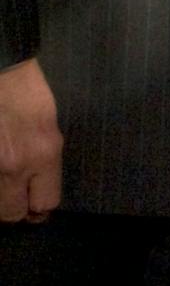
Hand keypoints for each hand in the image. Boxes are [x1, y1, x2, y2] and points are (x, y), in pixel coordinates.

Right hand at [0, 56, 61, 222]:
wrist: (0, 72)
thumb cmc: (28, 93)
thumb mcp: (49, 127)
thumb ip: (45, 160)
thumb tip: (36, 186)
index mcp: (43, 153)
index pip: (46, 202)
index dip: (41, 205)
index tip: (37, 200)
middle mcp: (15, 166)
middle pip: (14, 213)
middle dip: (16, 208)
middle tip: (16, 196)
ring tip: (3, 184)